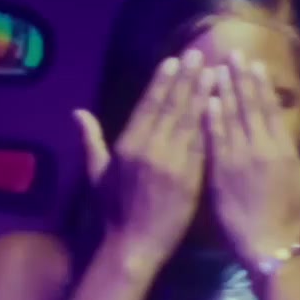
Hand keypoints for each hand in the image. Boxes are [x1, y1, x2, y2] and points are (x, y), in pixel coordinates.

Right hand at [75, 51, 209, 270]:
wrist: (133, 245)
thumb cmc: (112, 211)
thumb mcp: (97, 174)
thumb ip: (91, 141)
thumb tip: (77, 113)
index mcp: (127, 145)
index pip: (148, 105)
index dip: (162, 81)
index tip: (174, 60)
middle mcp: (149, 149)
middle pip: (171, 106)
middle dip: (186, 78)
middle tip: (199, 54)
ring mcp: (171, 162)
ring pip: (189, 120)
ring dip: (203, 93)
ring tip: (214, 70)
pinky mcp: (190, 177)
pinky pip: (202, 143)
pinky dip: (212, 122)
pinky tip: (221, 105)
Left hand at [205, 52, 299, 265]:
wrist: (268, 246)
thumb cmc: (296, 219)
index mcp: (284, 149)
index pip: (270, 108)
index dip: (261, 84)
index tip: (254, 64)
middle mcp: (260, 148)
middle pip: (248, 105)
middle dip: (240, 78)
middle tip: (232, 54)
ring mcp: (237, 159)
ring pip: (229, 117)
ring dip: (223, 91)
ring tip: (216, 68)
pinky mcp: (220, 172)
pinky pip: (214, 139)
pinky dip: (210, 118)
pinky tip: (206, 99)